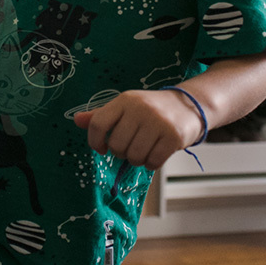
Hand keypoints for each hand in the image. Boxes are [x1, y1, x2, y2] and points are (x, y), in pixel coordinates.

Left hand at [73, 89, 204, 169]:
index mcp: (125, 100)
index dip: (95, 141)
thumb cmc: (152, 109)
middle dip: (122, 153)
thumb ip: (102, 116)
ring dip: (137, 160)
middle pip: (116, 145)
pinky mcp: (173, 136)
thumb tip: (76, 120)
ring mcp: (158, 122)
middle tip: (131, 146)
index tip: (102, 148)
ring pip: (134, 156)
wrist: (189, 105)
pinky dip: (151, 164)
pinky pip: (153, 162)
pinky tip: (156, 154)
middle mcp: (140, 109)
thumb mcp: (126, 107)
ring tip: (144, 150)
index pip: (98, 124)